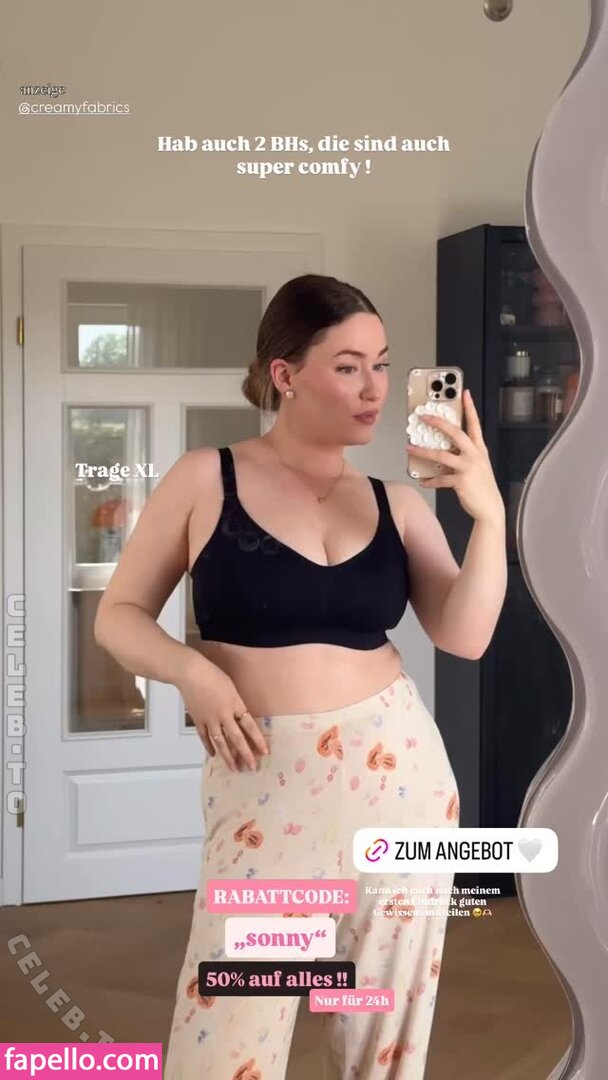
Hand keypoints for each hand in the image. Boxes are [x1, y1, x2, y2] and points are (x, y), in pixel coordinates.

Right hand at [176, 661, 269, 770]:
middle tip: (252, 767)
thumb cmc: (212, 674)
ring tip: (234, 768)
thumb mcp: (231, 687)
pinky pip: (204, 737)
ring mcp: (209, 719)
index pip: (249, 726)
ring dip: (228, 756)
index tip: (264, 752)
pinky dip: (208, 747)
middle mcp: (223, 715)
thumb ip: (236, 704)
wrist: (190, 673)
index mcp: (235, 704)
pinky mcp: (198, 720)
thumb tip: (240, 718)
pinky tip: (213, 755)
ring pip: (220, 742)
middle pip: (236, 738)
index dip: (257, 740)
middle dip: (245, 754)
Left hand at [407, 389, 504, 522]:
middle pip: (455, 433)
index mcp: (479, 449)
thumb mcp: (478, 466)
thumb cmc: (482, 487)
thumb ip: (464, 455)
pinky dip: (429, 480)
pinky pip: (440, 478)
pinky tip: (422, 480)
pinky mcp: (461, 481)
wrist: (490, 508)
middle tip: (424, 416)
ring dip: (423, 451)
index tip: (464, 393)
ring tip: (410, 448)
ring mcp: (468, 467)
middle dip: (438, 422)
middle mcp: (474, 455)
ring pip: (441, 455)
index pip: (474, 424)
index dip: (469, 407)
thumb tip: (444, 450)